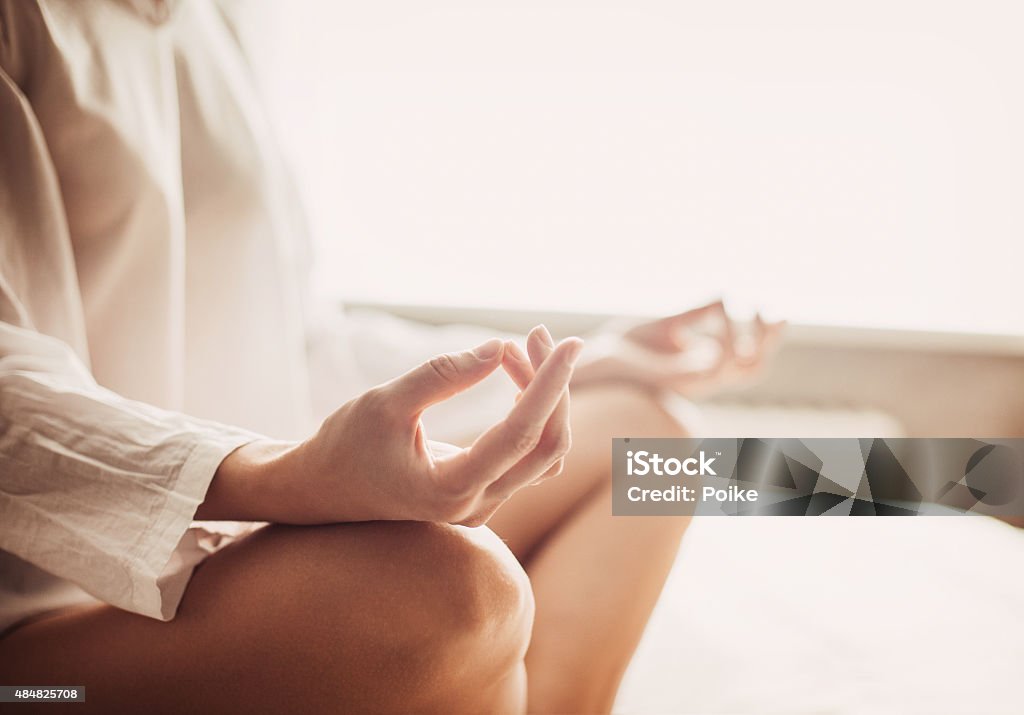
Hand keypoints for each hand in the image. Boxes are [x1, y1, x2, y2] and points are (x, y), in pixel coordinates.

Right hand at [200, 330, 581, 525]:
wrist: (322, 489)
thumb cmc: (345, 444)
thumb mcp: (384, 402)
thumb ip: (441, 376)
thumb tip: (498, 348)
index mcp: (452, 490)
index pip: (523, 434)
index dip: (551, 384)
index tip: (569, 343)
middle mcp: (477, 507)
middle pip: (546, 446)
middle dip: (550, 386)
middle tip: (535, 334)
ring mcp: (483, 506)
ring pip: (543, 453)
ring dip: (541, 399)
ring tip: (515, 350)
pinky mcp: (483, 495)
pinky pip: (527, 457)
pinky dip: (530, 415)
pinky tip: (513, 379)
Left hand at [570, 300, 783, 398]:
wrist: (593, 360)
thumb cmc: (626, 346)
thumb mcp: (670, 324)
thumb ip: (698, 313)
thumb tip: (727, 294)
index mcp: (702, 366)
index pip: (748, 358)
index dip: (766, 335)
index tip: (768, 306)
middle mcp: (702, 377)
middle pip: (754, 367)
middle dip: (769, 338)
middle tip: (775, 310)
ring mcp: (693, 381)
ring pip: (746, 368)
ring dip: (754, 336)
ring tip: (747, 307)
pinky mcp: (678, 379)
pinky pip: (719, 363)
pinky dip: (727, 336)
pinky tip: (720, 311)